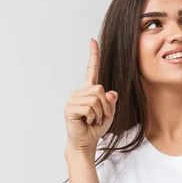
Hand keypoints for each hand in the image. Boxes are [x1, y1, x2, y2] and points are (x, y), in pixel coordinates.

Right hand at [64, 38, 117, 155]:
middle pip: (99, 89)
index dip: (93, 55)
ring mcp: (73, 100)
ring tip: (92, 120)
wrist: (86, 142)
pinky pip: (88, 108)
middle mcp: (80, 92)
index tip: (92, 41)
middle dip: (105, 105)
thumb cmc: (96, 127)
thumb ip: (111, 101)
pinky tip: (86, 122)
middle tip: (100, 116)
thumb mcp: (110, 112)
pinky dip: (92, 117)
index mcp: (89, 90)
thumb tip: (110, 93)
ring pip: (95, 99)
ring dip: (99, 113)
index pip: (91, 69)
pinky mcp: (70, 109)